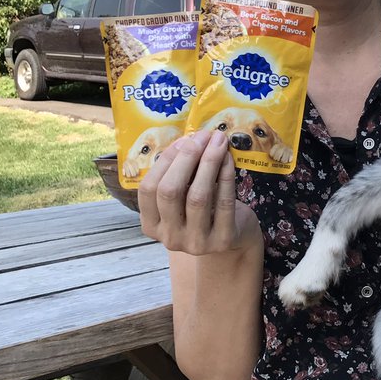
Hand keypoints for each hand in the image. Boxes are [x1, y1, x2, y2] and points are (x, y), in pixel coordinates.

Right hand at [137, 129, 261, 256]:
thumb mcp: (184, 195)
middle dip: (186, 157)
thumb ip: (179, 173)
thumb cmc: (205, 210)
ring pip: (197, 197)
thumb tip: (188, 140)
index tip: (184, 139)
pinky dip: (226, 176)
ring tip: (218, 141)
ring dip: (208, 162)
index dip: (166, 160)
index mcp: (151, 225)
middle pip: (170, 192)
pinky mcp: (222, 241)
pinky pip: (223, 203)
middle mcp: (170, 238)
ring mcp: (196, 243)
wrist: (232, 238)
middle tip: (203, 136)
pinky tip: (228, 159)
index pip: (148, 189)